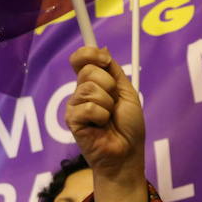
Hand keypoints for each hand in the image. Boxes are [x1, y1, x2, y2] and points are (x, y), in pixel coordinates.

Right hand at [66, 47, 146, 201]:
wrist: (127, 152)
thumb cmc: (129, 127)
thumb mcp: (126, 93)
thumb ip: (113, 71)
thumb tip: (102, 48)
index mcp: (93, 84)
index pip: (80, 59)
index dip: (89, 54)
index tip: (105, 61)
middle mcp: (81, 93)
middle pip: (87, 71)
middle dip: (108, 86)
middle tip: (113, 104)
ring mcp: (75, 106)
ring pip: (89, 89)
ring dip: (107, 104)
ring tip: (108, 118)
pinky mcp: (72, 121)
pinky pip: (87, 107)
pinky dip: (101, 116)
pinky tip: (100, 126)